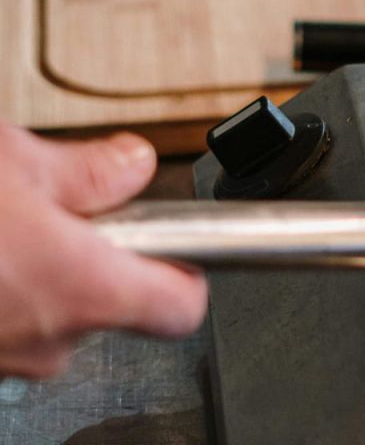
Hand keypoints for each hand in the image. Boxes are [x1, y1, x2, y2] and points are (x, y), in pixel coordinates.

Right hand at [0, 125, 206, 378]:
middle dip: (94, 252)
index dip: (188, 271)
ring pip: (53, 311)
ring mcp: (3, 359)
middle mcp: (48, 340)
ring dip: (41, 270)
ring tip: (11, 225)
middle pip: (111, 300)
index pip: (182, 307)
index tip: (183, 243)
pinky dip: (4, 288)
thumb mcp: (16, 164)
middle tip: (64, 211)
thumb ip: (90, 170)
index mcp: (82, 289)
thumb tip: (133, 165)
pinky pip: (9, 322)